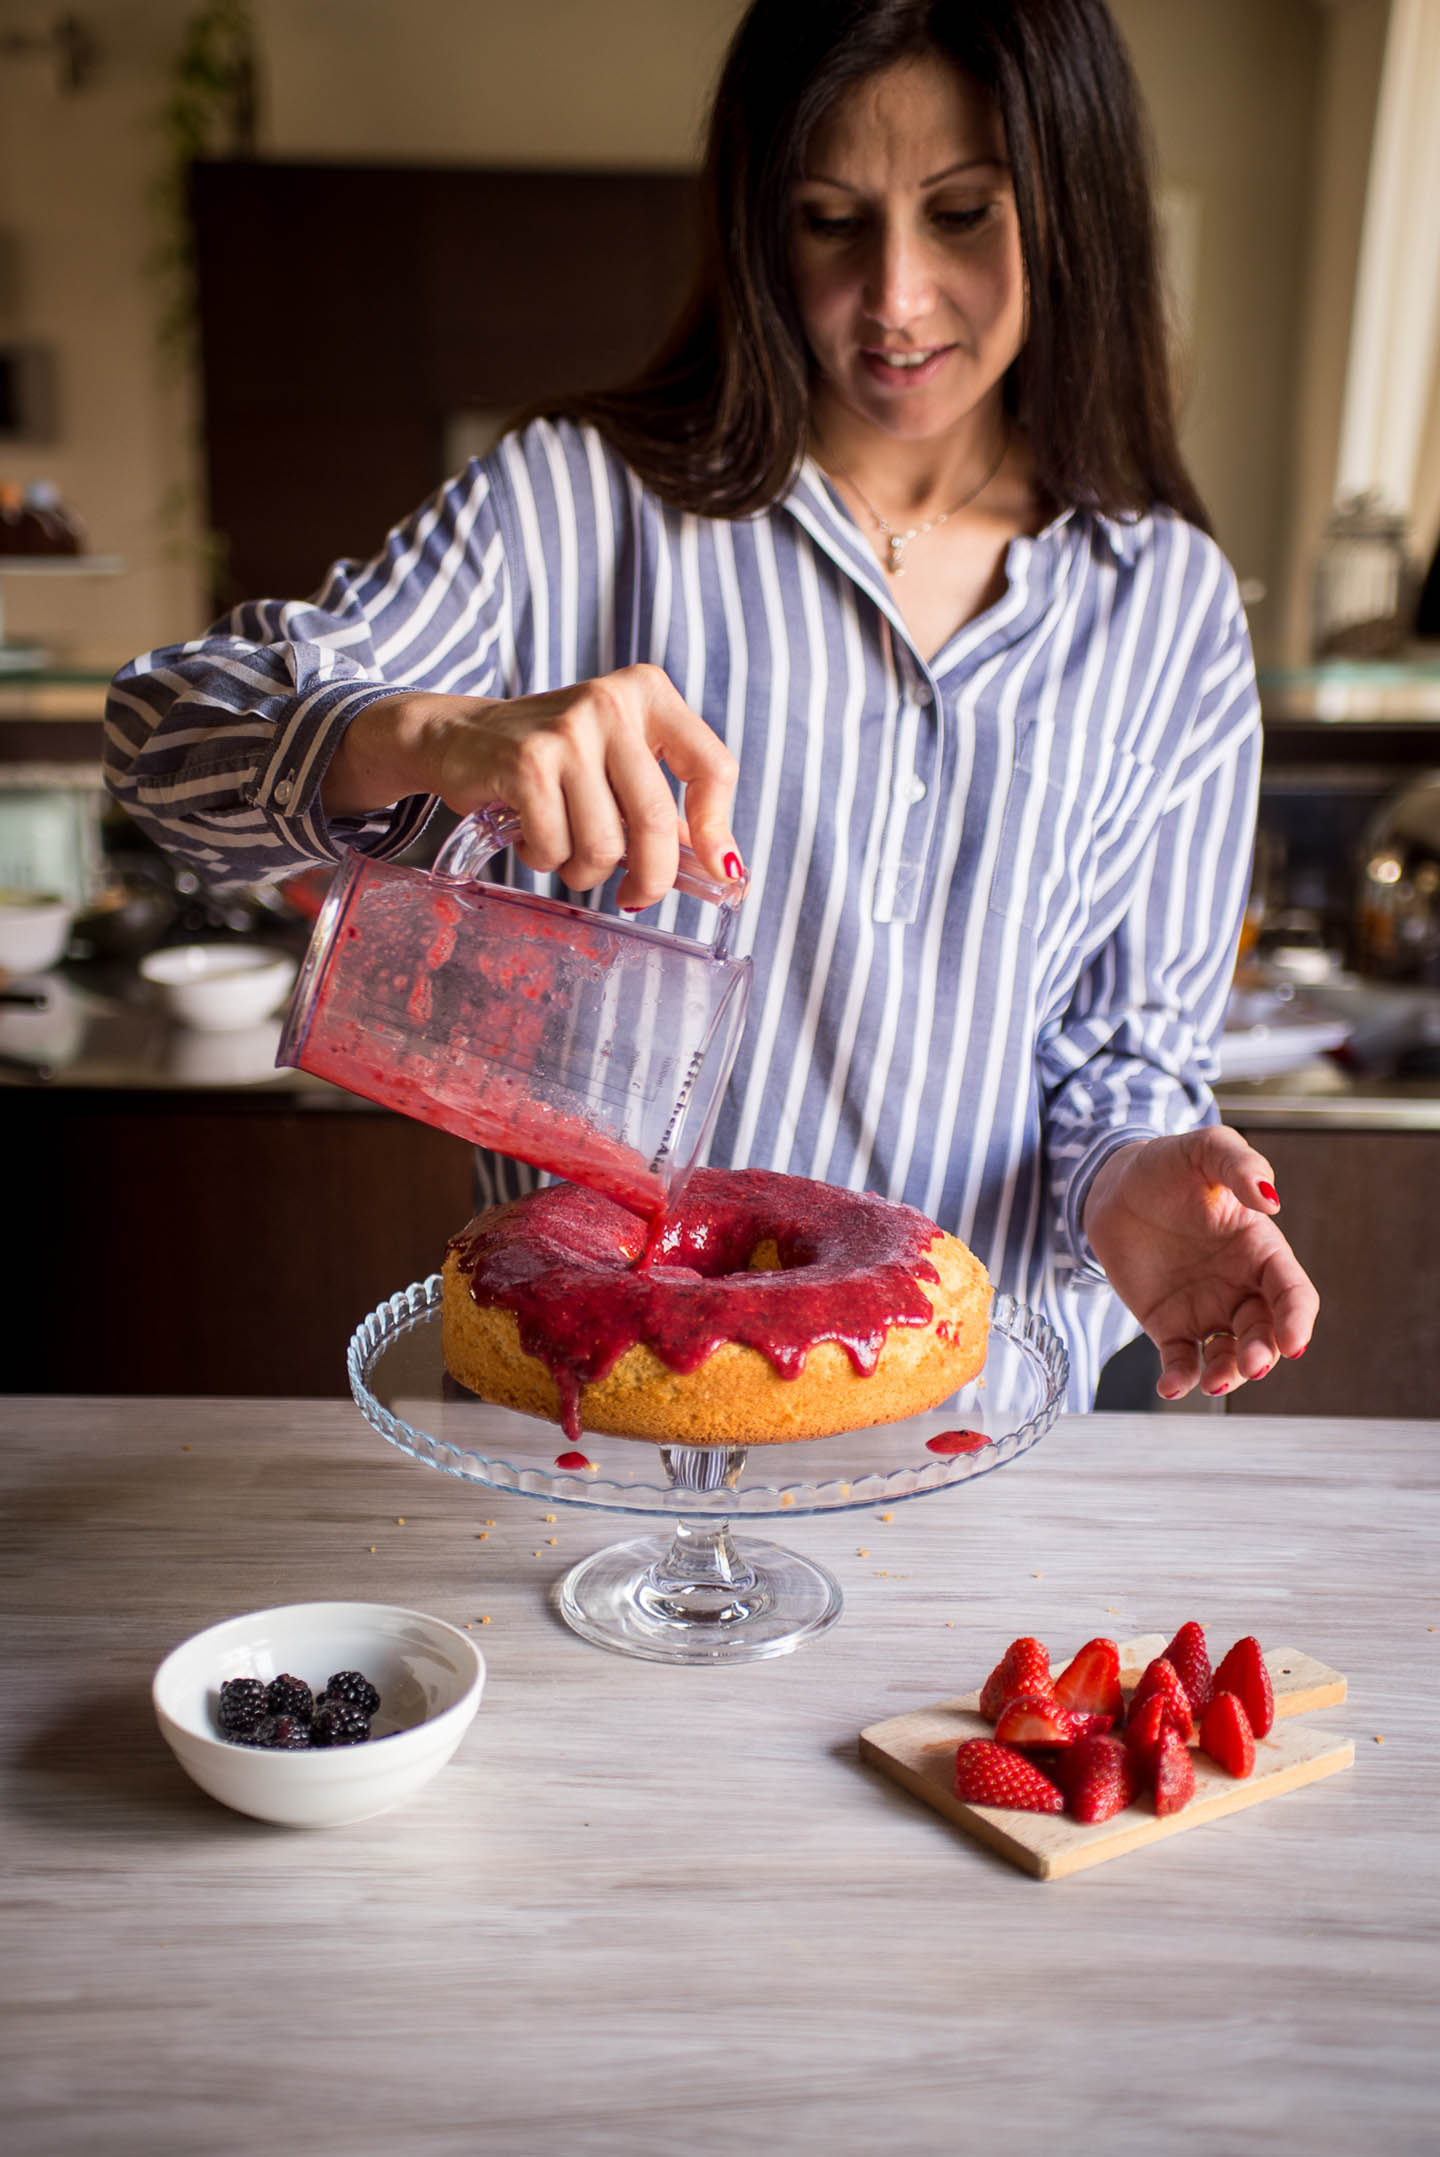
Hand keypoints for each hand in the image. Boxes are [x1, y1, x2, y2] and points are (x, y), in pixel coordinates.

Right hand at [321, 664, 740, 910]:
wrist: (460, 735)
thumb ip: (664, 809)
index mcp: (649, 694)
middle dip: (651, 878)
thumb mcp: (616, 766)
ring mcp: (568, 731)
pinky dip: (545, 858)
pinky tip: (532, 835)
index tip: (720, 871)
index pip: (712, 767)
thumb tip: (721, 869)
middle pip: (656, 820)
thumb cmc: (553, 760)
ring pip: (604, 844)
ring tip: (564, 849)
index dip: (719, 829)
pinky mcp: (526, 762)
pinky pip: (556, 847)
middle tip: (635, 897)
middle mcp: (611, 702)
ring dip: (584, 869)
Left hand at [1082, 1128, 1317, 1399]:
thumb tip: (1271, 1200)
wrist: (1114, 1185)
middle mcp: (1241, 1287)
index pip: (1292, 1293)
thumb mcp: (1207, 1149)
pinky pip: (1181, 1361)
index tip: (1294, 1341)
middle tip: (1251, 1363)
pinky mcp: (1168, 1326)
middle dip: (1264, 1353)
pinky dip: (1180, 1379)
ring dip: (1228, 1374)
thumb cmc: (1170, 1165)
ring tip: (1215, 1381)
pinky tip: (1171, 1387)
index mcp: (1262, 1251)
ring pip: (1229, 1356)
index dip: (1298, 1319)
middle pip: (1266, 1333)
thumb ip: (1240, 1166)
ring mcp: (1206, 1310)